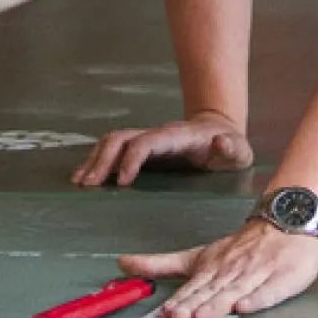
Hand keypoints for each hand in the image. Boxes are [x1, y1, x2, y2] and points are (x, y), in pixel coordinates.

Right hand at [71, 111, 252, 187]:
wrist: (221, 132)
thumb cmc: (230, 146)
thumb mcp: (238, 150)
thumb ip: (231, 148)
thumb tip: (219, 142)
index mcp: (177, 137)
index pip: (148, 142)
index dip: (132, 158)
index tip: (121, 182)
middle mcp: (157, 135)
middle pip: (122, 138)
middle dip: (103, 159)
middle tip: (88, 185)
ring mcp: (147, 141)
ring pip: (114, 142)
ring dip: (95, 159)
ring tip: (79, 183)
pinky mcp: (142, 151)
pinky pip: (114, 151)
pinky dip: (97, 162)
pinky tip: (86, 178)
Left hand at [120, 218, 317, 317]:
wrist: (285, 223)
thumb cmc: (240, 248)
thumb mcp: (197, 255)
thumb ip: (162, 264)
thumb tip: (121, 263)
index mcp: (211, 267)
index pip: (193, 287)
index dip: (180, 300)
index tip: (165, 312)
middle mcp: (232, 271)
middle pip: (211, 290)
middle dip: (195, 303)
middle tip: (178, 316)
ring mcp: (257, 274)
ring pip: (235, 290)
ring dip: (218, 303)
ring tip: (203, 315)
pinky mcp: (281, 278)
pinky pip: (269, 291)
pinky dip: (257, 299)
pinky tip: (245, 306)